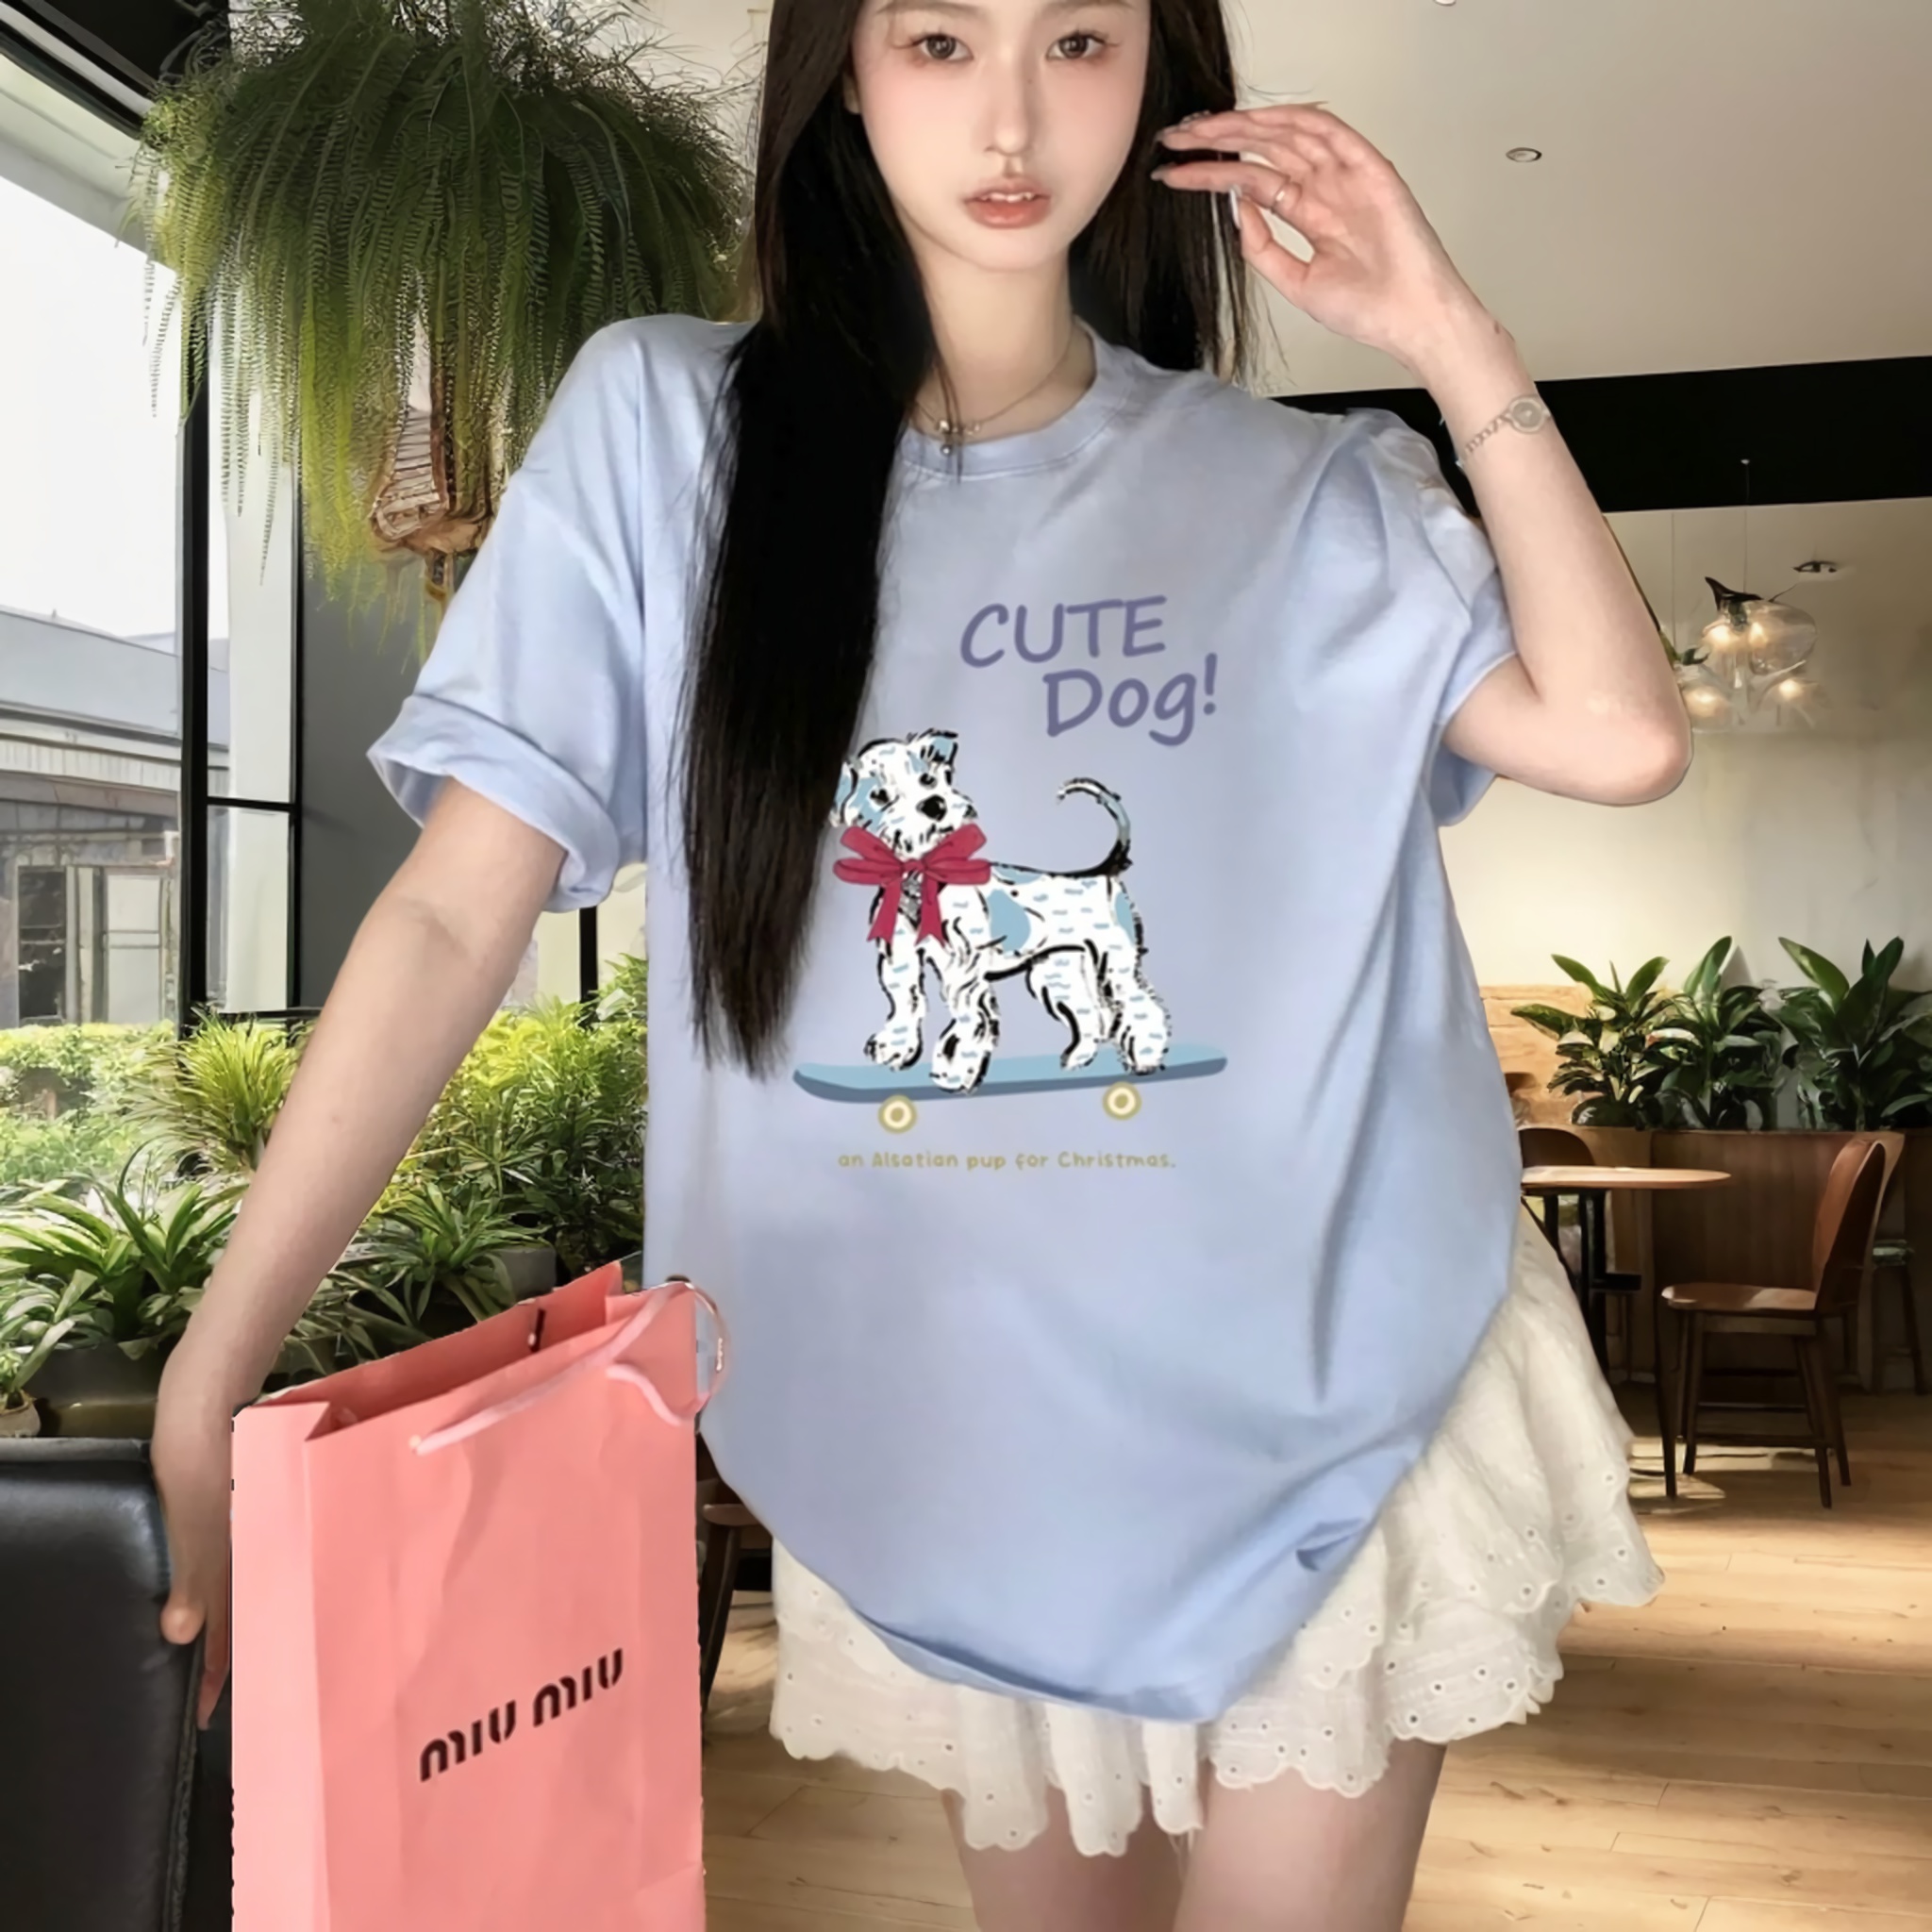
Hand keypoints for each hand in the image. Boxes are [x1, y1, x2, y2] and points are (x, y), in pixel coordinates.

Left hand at [151, 1350, 238, 1728]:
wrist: (211, 1398)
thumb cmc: (201, 1460)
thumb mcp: (193, 1522)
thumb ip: (193, 1578)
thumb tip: (181, 1636)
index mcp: (242, 1557)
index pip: (235, 1631)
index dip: (222, 1675)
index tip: (212, 1718)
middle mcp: (252, 1549)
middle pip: (247, 1614)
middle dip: (240, 1655)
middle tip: (224, 1695)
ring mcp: (250, 1529)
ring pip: (247, 1588)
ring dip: (238, 1621)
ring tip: (227, 1651)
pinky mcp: (244, 1509)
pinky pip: (243, 1561)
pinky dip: (236, 1586)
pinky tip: (228, 1587)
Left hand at [1153, 105, 1495, 377]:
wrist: (1409, 319)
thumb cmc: (1366, 309)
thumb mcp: (1294, 281)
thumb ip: (1261, 246)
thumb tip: (1233, 206)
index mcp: (1310, 214)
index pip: (1252, 181)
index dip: (1212, 174)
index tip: (1173, 172)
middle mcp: (1326, 189)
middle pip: (1266, 152)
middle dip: (1220, 141)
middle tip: (1176, 139)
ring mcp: (1347, 177)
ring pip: (1291, 135)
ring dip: (1248, 126)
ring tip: (1205, 128)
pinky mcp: (1371, 169)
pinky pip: (1332, 133)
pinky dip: (1297, 120)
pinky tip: (1260, 120)